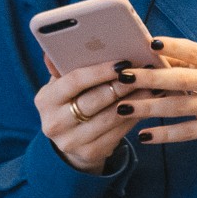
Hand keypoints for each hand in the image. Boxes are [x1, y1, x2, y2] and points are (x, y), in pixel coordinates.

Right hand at [35, 56, 144, 172]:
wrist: (71, 142)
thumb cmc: (70, 103)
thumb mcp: (62, 86)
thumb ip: (63, 67)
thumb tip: (57, 44)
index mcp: (45, 100)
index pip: (74, 81)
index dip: (100, 71)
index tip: (123, 62)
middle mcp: (54, 123)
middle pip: (94, 100)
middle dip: (121, 85)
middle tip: (143, 72)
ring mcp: (71, 141)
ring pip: (109, 117)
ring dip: (133, 101)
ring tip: (151, 86)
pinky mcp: (90, 153)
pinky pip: (118, 133)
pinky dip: (134, 117)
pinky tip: (146, 105)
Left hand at [118, 36, 196, 148]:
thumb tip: (163, 58)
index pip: (192, 50)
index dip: (171, 46)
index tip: (149, 43)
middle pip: (178, 78)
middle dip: (148, 77)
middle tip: (122, 75)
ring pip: (177, 106)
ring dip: (147, 107)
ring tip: (123, 106)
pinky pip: (186, 132)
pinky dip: (164, 135)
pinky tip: (144, 135)